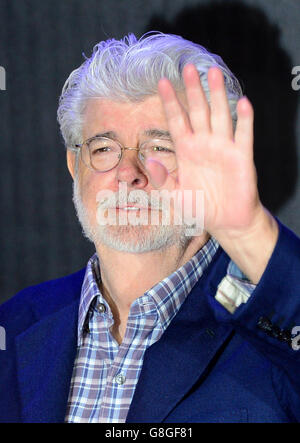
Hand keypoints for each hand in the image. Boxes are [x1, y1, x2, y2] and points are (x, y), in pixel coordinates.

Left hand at [147, 63, 260, 236]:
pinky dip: (243, 120)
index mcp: (186, 150)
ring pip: (219, 116)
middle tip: (188, 67)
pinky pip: (242, 135)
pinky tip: (242, 102)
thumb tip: (148, 161)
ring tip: (214, 72)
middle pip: (198, 111)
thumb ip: (162, 180)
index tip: (161, 82)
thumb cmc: (199, 207)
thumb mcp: (174, 196)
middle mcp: (203, 144)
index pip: (176, 120)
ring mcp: (223, 148)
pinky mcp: (241, 157)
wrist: (225, 221)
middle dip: (193, 90)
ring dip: (217, 95)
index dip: (170, 102)